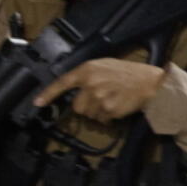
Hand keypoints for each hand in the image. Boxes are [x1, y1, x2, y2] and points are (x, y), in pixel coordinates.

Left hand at [33, 58, 164, 122]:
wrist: (148, 82)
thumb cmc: (128, 72)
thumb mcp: (104, 65)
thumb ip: (87, 75)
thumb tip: (74, 89)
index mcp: (88, 70)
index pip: (62, 83)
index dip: (48, 94)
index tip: (38, 102)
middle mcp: (91, 84)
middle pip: (77, 107)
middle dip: (86, 107)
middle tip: (100, 99)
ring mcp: (99, 98)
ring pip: (89, 115)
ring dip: (97, 113)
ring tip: (111, 101)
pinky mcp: (109, 110)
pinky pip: (101, 120)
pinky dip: (107, 118)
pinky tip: (117, 107)